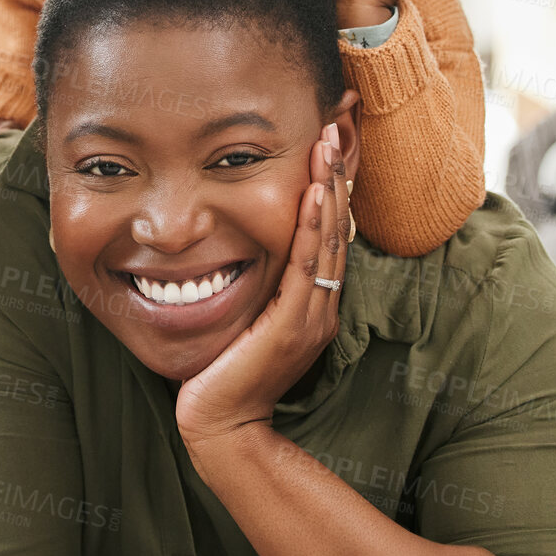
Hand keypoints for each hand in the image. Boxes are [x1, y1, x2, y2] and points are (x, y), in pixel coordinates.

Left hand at [175, 125, 349, 448]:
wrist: (220, 428)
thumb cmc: (222, 377)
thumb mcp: (243, 322)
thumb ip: (252, 292)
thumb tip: (234, 252)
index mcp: (312, 306)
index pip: (326, 236)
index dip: (330, 190)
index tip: (326, 146)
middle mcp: (319, 308)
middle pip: (335, 230)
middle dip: (335, 176)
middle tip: (334, 127)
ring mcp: (310, 317)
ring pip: (326, 241)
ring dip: (328, 190)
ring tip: (326, 146)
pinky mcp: (292, 326)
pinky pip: (306, 267)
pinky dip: (312, 229)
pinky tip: (314, 195)